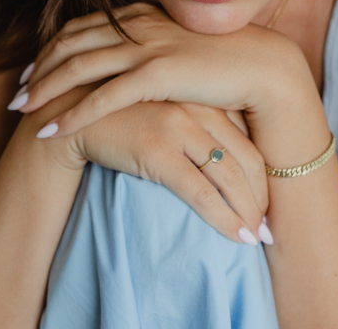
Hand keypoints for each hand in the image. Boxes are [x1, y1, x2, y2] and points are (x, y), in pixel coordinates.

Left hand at [15, 3, 312, 139]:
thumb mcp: (182, 49)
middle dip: (39, 70)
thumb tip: (137, 65)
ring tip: (21, 114)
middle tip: (16, 95)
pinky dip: (71, 115)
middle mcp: (138, 26)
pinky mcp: (158, 74)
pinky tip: (50, 133)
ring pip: (78, 68)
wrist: (264, 68)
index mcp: (142, 16)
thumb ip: (155, 49)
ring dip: (45, 91)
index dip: (51, 49)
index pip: (82, 27)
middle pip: (71, 44)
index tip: (32, 70)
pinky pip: (103, 97)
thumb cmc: (228, 64)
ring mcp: (147, 47)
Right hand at [19, 84, 271, 244]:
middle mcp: (197, 108)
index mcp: (203, 98)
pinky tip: (237, 237)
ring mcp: (178, 126)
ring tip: (256, 240)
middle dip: (261, 201)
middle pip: (247, 161)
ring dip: (249, 214)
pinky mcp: (156, 148)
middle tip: (269, 231)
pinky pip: (201, 191)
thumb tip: (224, 161)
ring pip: (230, 177)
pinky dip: (224, 218)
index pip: (249, 143)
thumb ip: (194, 124)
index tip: (269, 208)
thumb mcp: (164, 111)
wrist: (68, 114)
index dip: (264, 180)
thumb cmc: (118, 118)